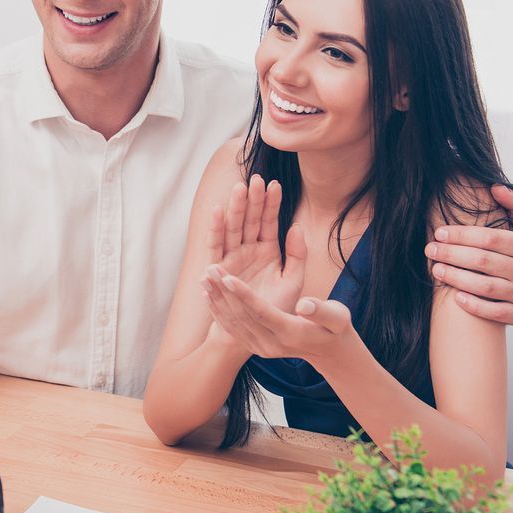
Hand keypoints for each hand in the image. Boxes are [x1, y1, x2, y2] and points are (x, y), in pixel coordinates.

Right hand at [202, 175, 304, 349]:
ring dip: (235, 208)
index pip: (269, 222)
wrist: (254, 334)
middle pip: (249, 220)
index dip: (272, 204)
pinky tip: (218, 210)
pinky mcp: (217, 268)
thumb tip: (296, 226)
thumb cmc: (275, 309)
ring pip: (233, 228)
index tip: (276, 185)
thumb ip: (297, 255)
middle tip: (255, 179)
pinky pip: (215, 245)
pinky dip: (216, 228)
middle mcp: (248, 250)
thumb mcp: (293, 282)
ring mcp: (232, 257)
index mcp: (268, 250)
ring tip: (239, 189)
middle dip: (252, 200)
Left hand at [203, 267, 356, 362]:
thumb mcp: (337, 317)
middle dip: (224, 292)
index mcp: (290, 333)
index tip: (228, 277)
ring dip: (216, 299)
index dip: (244, 294)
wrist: (329, 351)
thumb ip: (322, 310)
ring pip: (233, 322)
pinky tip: (207, 294)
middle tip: (210, 268)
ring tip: (204, 276)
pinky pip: (232, 328)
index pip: (261, 312)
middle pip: (242, 316)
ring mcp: (260, 347)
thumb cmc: (335, 327)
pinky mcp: (254, 346)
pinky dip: (218, 310)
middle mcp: (271, 344)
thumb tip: (305, 304)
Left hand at [423, 185, 512, 324]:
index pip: (490, 238)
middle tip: (430, 250)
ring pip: (485, 287)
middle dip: (452, 254)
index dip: (461, 235)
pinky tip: (455, 296)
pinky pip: (494, 312)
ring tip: (436, 270)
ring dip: (456, 278)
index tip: (439, 233)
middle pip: (482, 261)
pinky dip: (473, 305)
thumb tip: (495, 187)